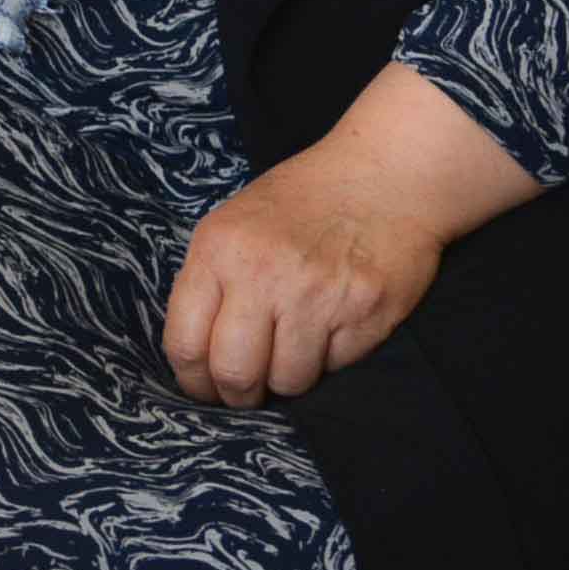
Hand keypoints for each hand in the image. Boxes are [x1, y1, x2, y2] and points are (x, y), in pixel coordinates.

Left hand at [159, 142, 446, 407]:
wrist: (384, 173)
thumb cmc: (302, 200)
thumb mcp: (234, 222)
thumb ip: (210, 280)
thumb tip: (196, 353)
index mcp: (219, 248)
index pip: (184, 343)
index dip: (192, 380)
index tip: (204, 387)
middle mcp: (264, 274)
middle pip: (234, 374)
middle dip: (237, 396)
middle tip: (246, 392)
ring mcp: (318, 297)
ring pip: (287, 382)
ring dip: (287, 378)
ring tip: (293, 350)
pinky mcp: (365, 315)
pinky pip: (334, 368)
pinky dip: (329, 360)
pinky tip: (332, 327)